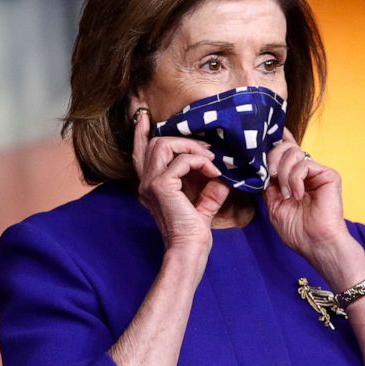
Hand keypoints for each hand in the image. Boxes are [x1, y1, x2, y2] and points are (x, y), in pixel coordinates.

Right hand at [133, 110, 229, 252]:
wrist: (190, 249)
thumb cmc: (195, 232)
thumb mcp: (204, 203)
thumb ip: (210, 187)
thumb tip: (225, 174)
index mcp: (151, 185)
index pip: (140, 153)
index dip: (140, 133)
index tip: (144, 116)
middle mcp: (146, 182)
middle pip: (155, 143)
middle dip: (183, 139)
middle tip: (207, 149)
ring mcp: (150, 183)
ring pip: (164, 144)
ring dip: (190, 147)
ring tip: (210, 159)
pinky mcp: (161, 185)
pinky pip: (181, 160)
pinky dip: (200, 161)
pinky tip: (213, 171)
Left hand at [264, 129, 353, 266]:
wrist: (315, 244)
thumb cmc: (297, 230)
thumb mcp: (273, 205)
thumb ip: (269, 184)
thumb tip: (261, 165)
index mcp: (293, 178)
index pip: (285, 152)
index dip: (277, 139)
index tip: (268, 131)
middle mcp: (305, 172)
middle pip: (286, 147)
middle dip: (272, 158)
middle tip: (271, 176)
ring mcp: (317, 172)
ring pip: (293, 153)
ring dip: (283, 173)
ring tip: (287, 193)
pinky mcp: (328, 175)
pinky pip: (304, 164)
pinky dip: (295, 179)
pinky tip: (298, 195)